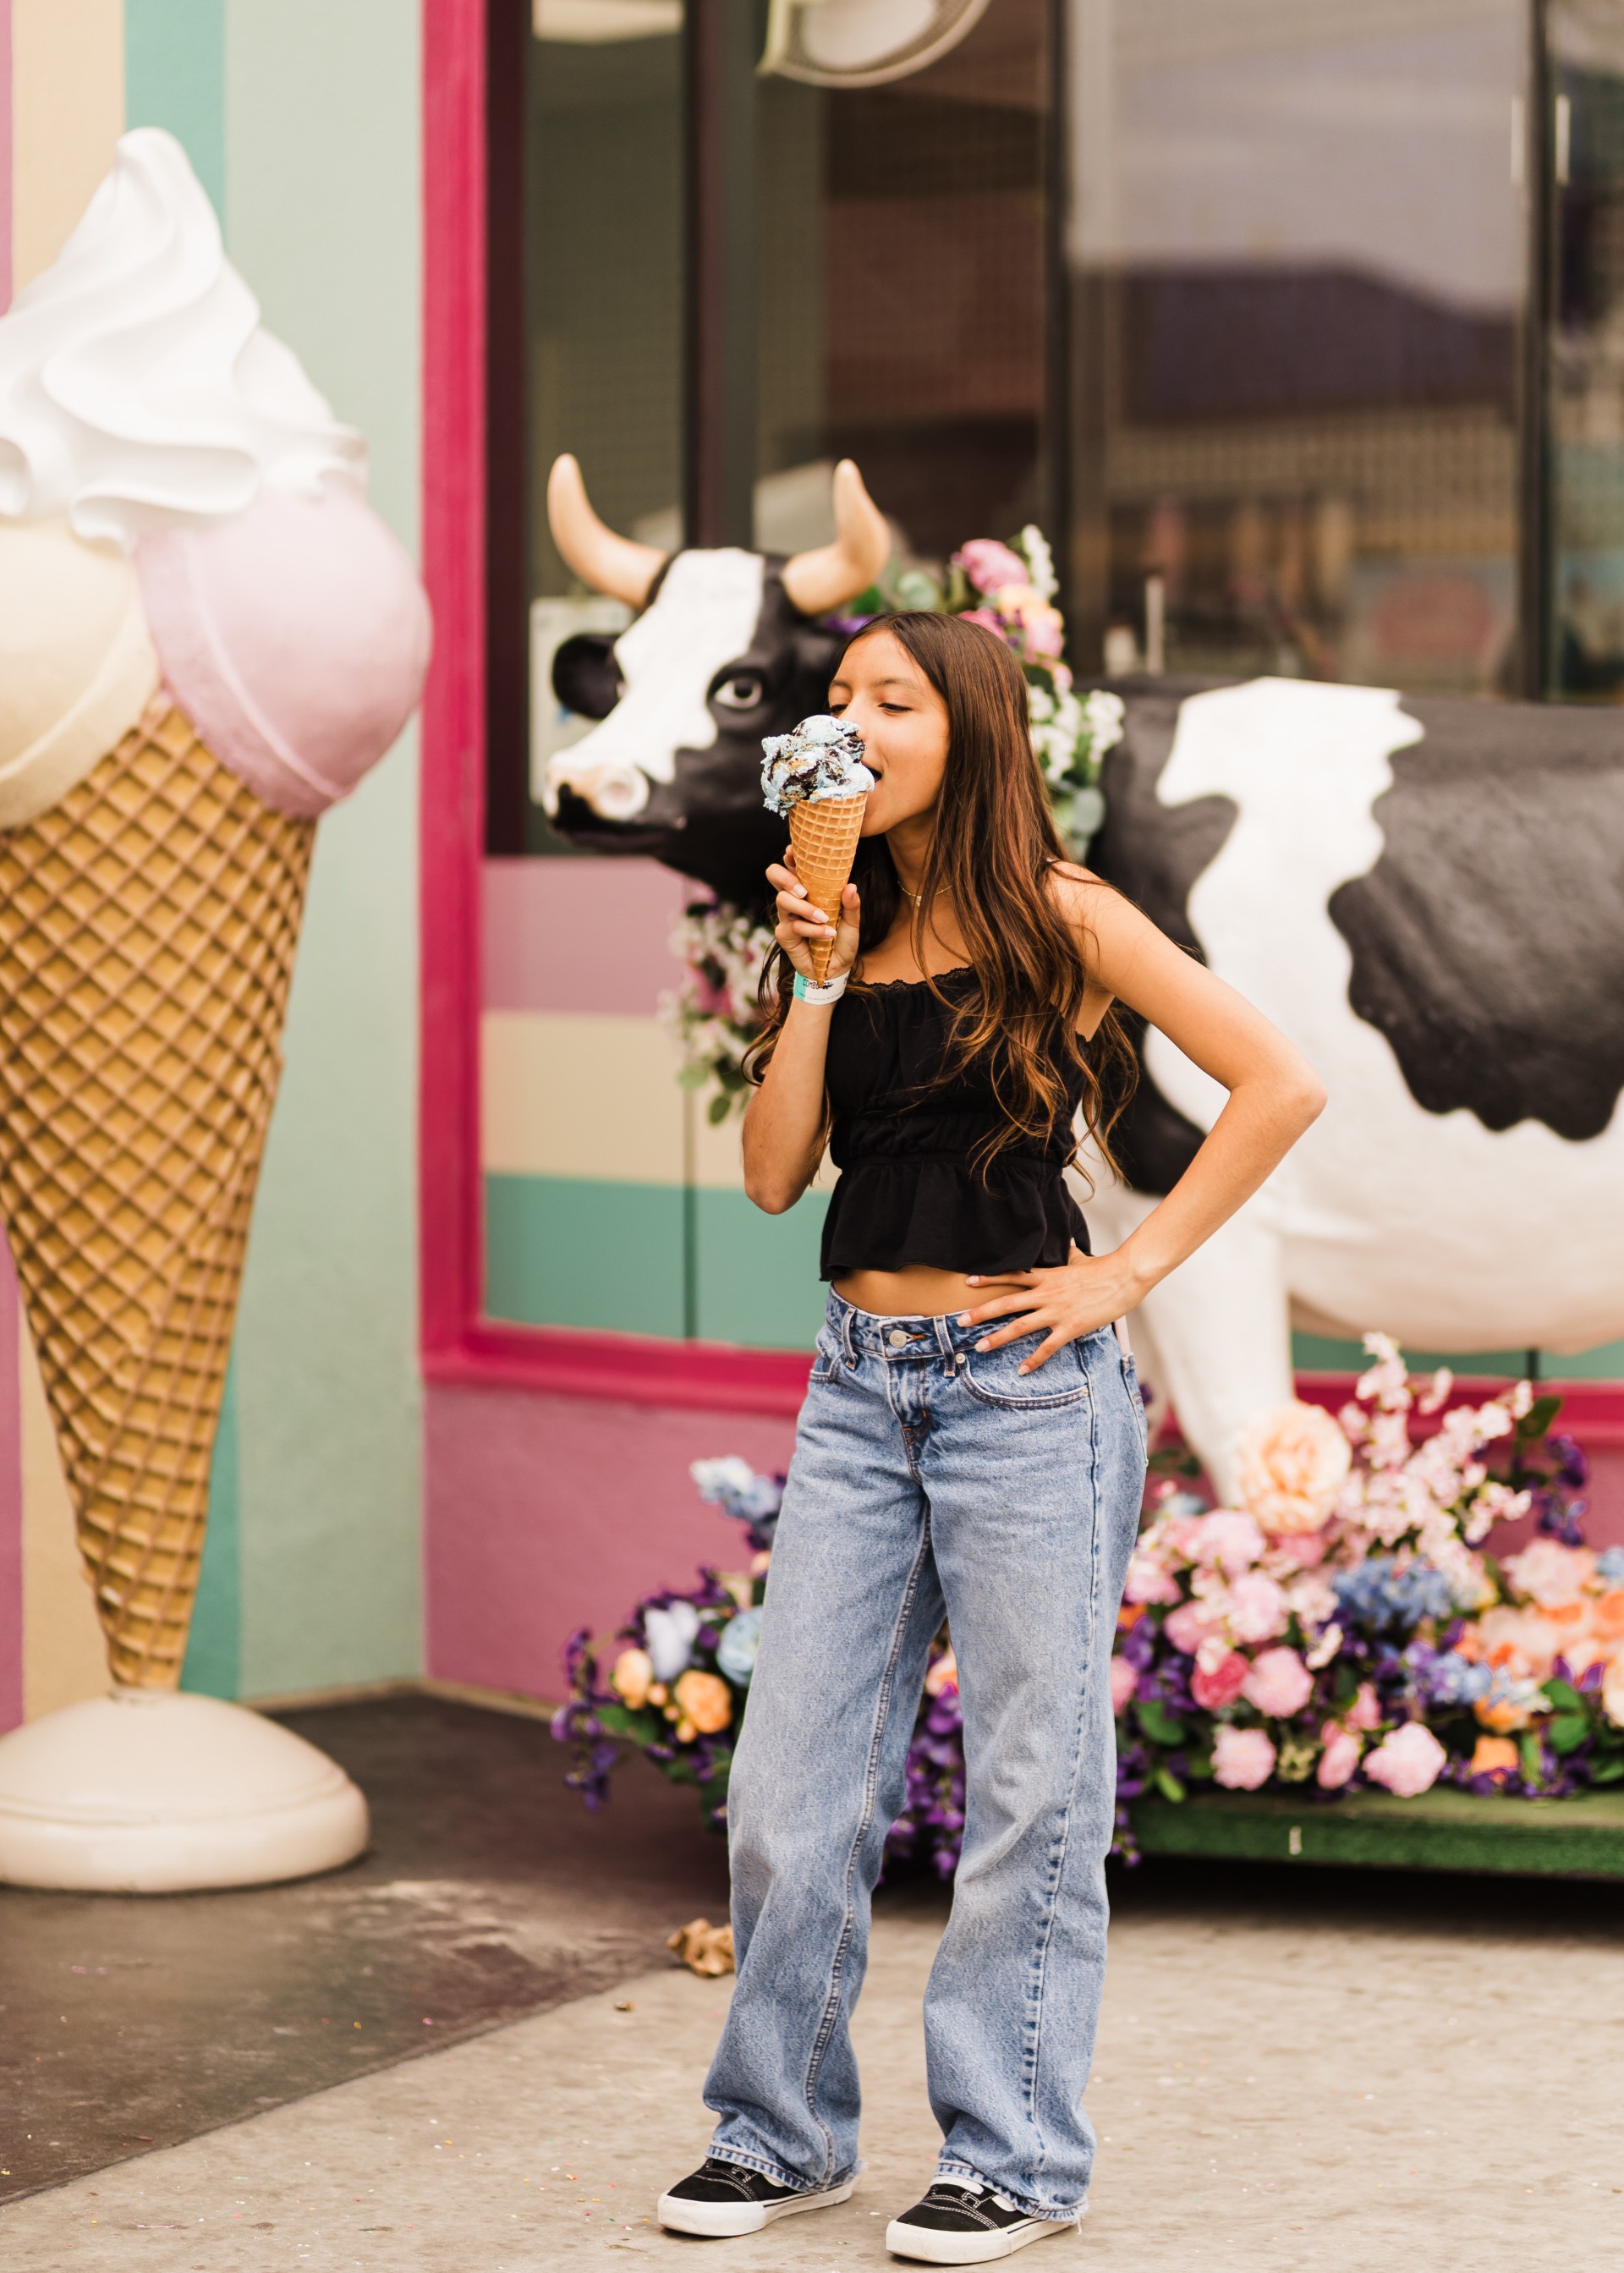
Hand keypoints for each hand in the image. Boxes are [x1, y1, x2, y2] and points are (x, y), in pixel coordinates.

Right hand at [767, 850, 860, 982]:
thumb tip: (851, 886)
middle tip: (803, 890)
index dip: (790, 856)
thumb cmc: (841, 940)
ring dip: (805, 908)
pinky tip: (828, 934)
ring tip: (824, 918)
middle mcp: (793, 898)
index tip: (793, 850)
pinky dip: (812, 930)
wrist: (836, 968)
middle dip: (785, 877)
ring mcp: (786, 915)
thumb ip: (851, 905)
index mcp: (807, 888)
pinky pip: (794, 926)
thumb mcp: (852, 922)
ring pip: (782, 900)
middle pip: (773, 874)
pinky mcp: (784, 934)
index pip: (793, 865)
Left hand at [958, 1244, 1149, 1371]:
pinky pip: (1048, 1347)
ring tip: (980, 1348)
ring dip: (998, 1338)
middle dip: (982, 1313)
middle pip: (1007, 1303)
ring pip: (1020, 1326)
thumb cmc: (1105, 1268)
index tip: (969, 1281)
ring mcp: (1057, 1311)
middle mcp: (1046, 1294)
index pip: (1012, 1276)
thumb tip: (1069, 1242)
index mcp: (1047, 1277)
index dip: (990, 1278)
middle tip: (961, 1322)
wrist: (1125, 1275)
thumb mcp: (1082, 1260)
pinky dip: (1034, 1360)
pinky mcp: (1071, 1326)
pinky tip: (1021, 1370)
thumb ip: (1070, 1255)